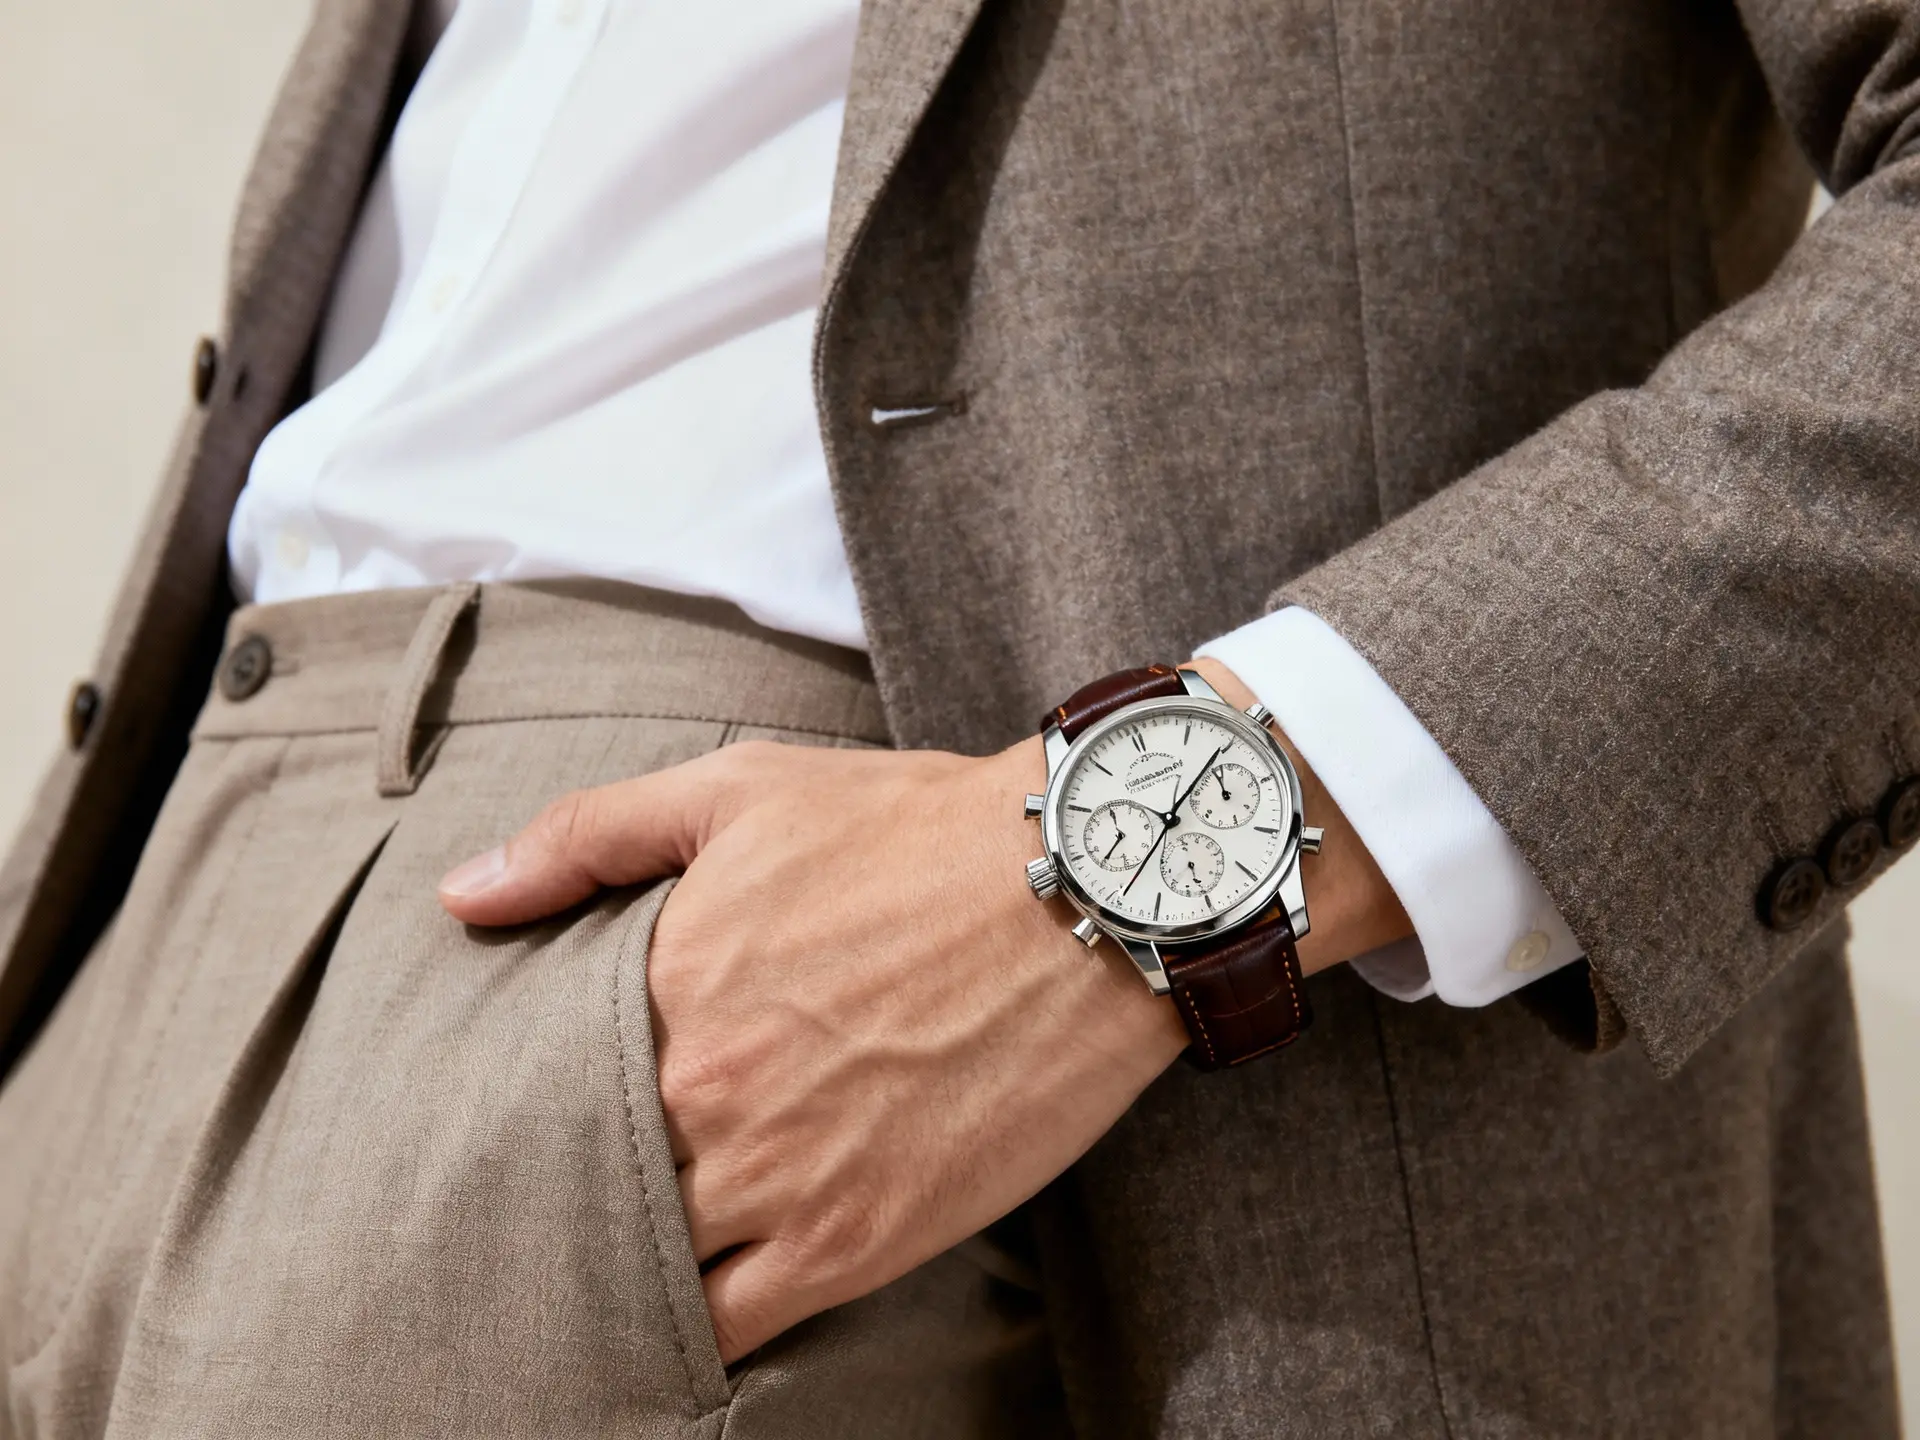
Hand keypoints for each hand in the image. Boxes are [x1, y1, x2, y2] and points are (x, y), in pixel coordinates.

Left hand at [439, 736, 1187, 1361]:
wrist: (1090, 893)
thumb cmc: (918, 830)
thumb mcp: (742, 790)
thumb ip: (589, 836)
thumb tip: (458, 897)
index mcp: (664, 987)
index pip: (538, 1086)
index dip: (520, 1111)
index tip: (514, 1121)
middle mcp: (706, 1097)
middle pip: (583, 1187)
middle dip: (559, 1198)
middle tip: (532, 1213)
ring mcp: (779, 1181)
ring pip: (645, 1270)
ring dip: (614, 1274)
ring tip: (595, 1273)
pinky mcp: (857, 1243)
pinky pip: (733, 1330)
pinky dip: (692, 1335)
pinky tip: (676, 1321)